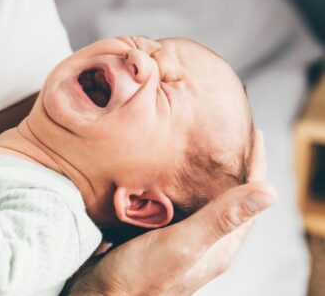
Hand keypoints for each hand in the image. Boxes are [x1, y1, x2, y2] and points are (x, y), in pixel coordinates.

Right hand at [68, 129, 275, 295]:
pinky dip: (170, 186)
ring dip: (197, 175)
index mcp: (218, 247)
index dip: (254, 166)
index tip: (253, 134)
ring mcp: (177, 243)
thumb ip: (221, 218)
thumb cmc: (139, 277)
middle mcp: (202, 245)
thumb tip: (271, 192)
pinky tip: (158, 172)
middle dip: (226, 166)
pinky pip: (170, 207)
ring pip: (195, 202)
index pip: (247, 201)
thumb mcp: (183, 244)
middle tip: (221, 133)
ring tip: (192, 144)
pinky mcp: (153, 239)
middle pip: (224, 199)